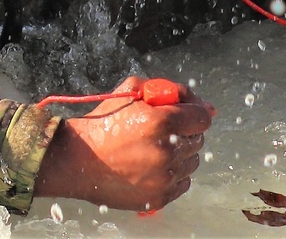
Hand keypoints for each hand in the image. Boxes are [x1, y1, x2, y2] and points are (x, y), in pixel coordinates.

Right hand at [34, 77, 214, 211]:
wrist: (78, 158)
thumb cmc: (104, 122)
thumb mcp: (131, 91)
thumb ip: (168, 90)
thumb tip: (207, 107)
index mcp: (162, 122)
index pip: (203, 118)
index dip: (194, 113)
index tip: (186, 115)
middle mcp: (167, 151)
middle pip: (198, 139)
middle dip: (184, 131)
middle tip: (161, 131)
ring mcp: (164, 177)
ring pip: (192, 162)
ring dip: (179, 153)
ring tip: (153, 149)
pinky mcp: (160, 196)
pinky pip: (183, 182)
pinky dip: (173, 173)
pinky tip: (151, 166)